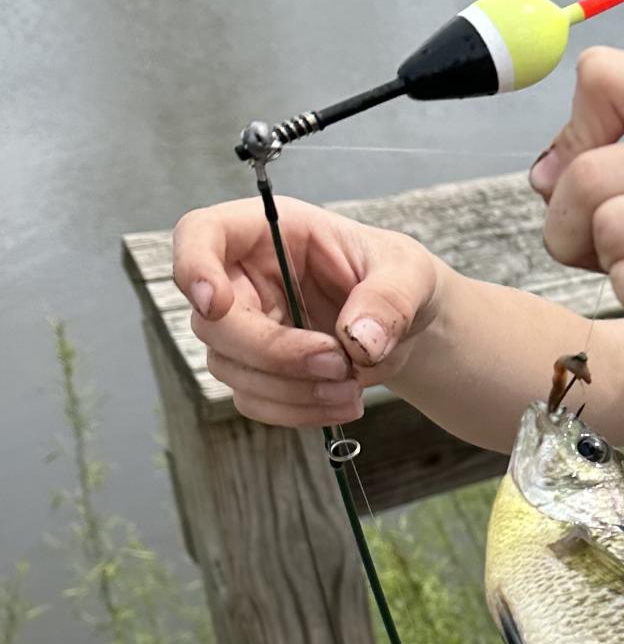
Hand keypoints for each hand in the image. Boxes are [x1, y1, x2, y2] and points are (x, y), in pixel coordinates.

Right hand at [170, 197, 443, 426]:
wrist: (410, 323)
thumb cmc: (398, 278)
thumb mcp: (409, 272)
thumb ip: (390, 298)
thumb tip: (359, 340)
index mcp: (267, 232)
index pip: (200, 234)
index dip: (193, 266)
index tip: (215, 303)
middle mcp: (243, 278)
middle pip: (212, 321)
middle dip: (273, 351)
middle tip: (339, 363)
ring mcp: (243, 328)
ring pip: (230, 368)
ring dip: (292, 389)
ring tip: (353, 388)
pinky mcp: (256, 371)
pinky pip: (254, 399)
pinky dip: (298, 410)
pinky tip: (344, 403)